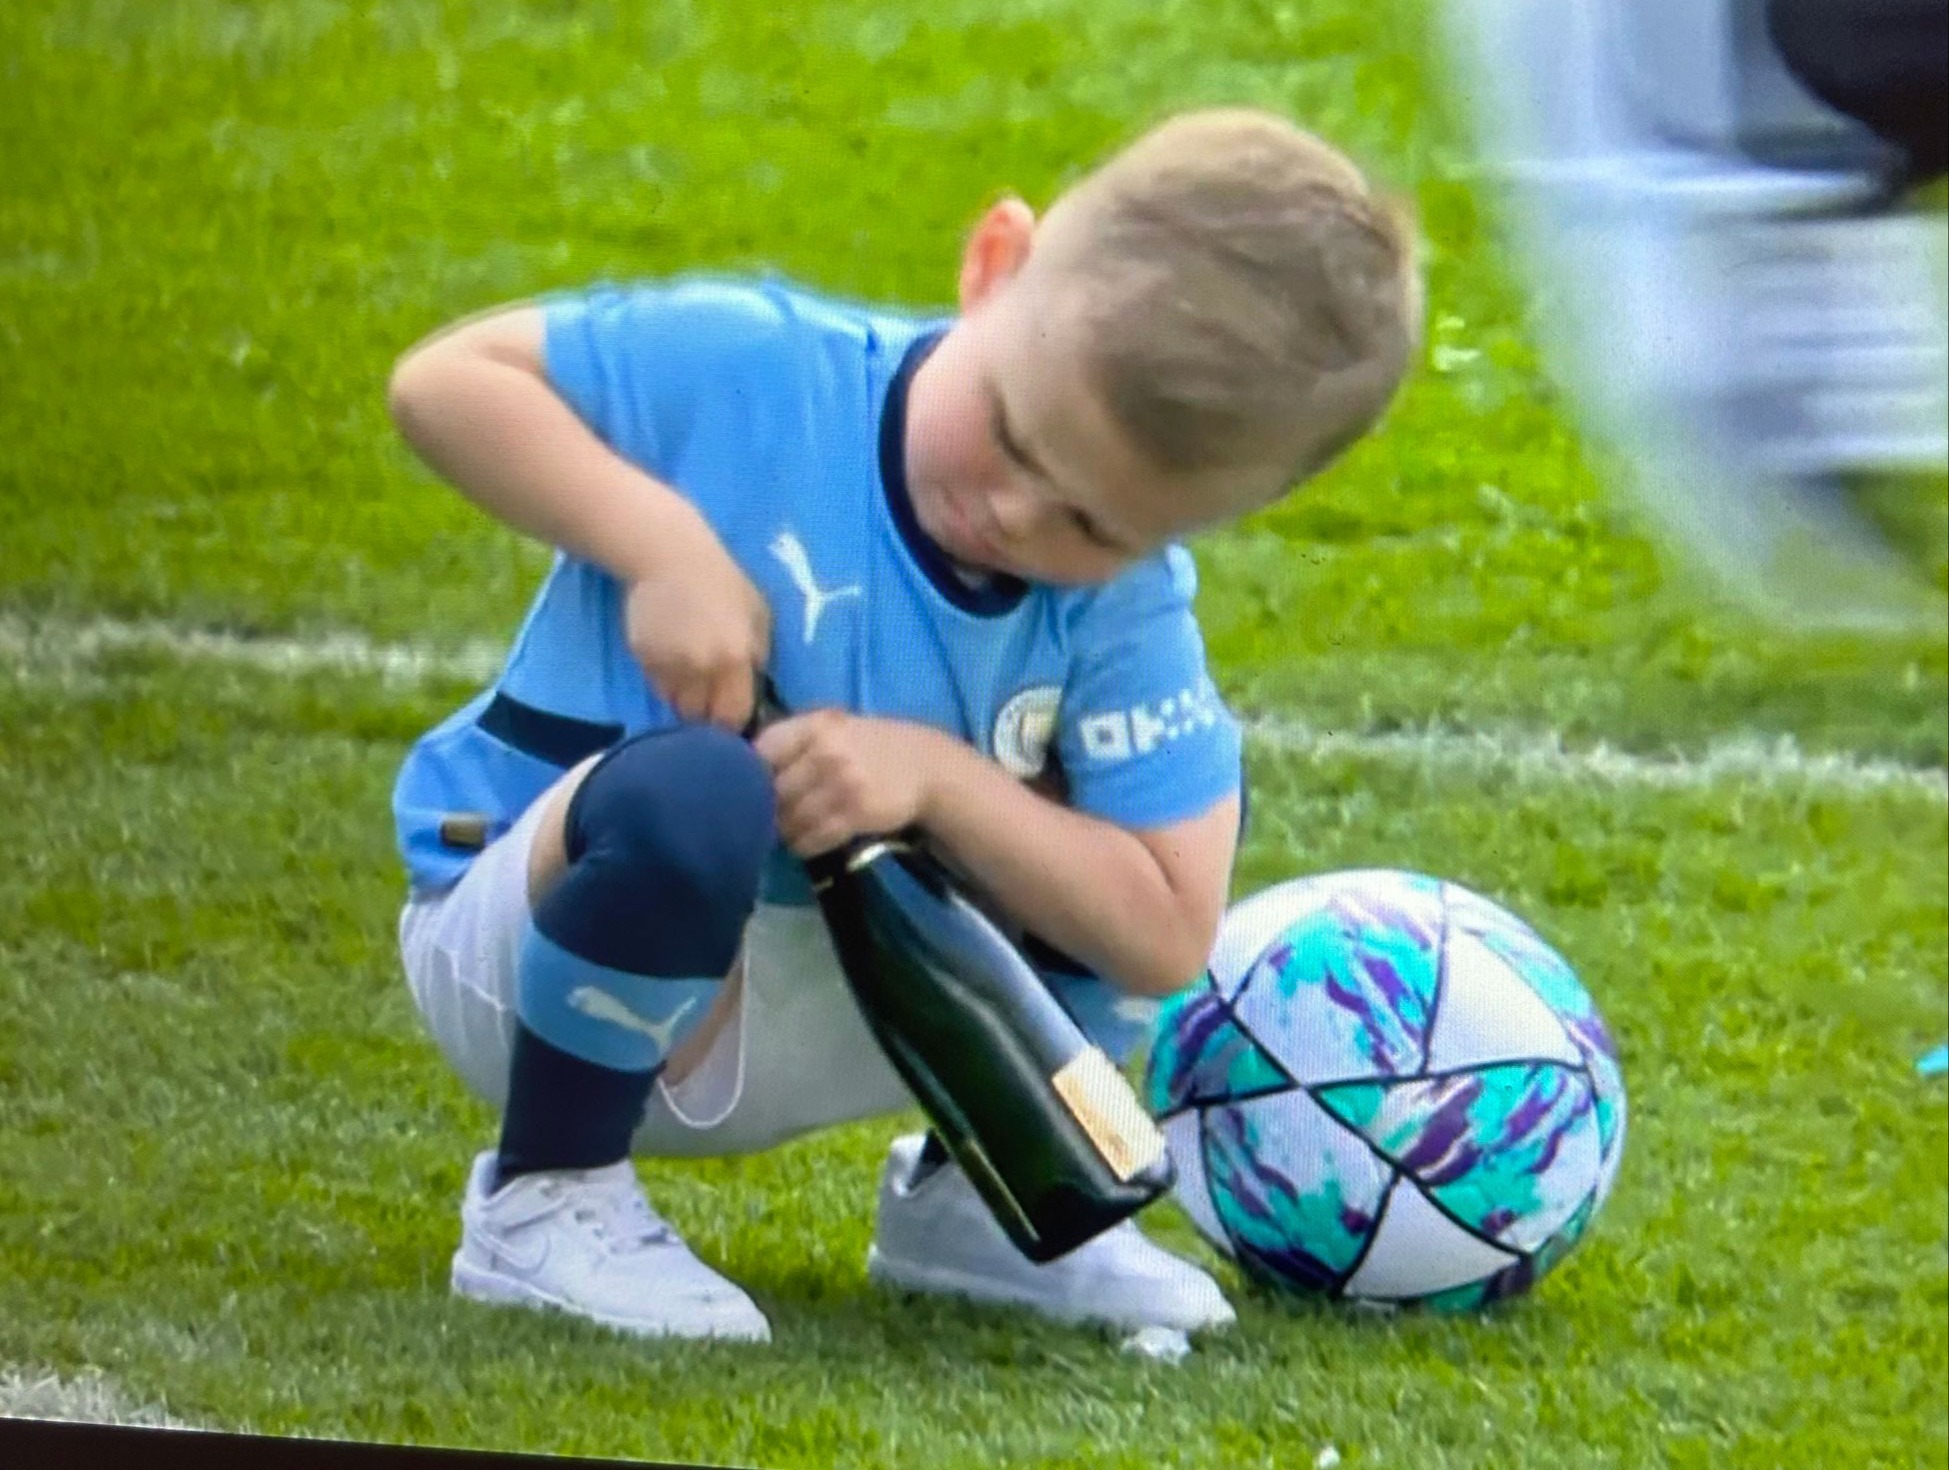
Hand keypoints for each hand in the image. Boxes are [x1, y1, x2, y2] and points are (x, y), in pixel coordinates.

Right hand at [623, 521, 770, 729]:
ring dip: (683, 697)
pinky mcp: (642, 657)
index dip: (731, 720)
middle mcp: (700, 669)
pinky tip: (672, 654)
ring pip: (674, 703)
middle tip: (710, 696)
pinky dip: (664, 678)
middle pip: (699, 717)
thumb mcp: (759, 615)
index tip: (731, 712)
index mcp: (734, 659)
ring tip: (690, 674)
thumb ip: (759, 656)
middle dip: (705, 712)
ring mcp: (667, 665)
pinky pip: (656, 684)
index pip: (731, 717)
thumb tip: (756, 690)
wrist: (669, 556)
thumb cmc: (723, 582)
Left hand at [753, 710, 957, 857]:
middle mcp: (826, 752)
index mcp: (814, 725)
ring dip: (782, 831)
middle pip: (772, 791)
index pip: (760, 752)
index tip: (743, 788)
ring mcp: (842, 785)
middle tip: (762, 817)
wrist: (925, 765)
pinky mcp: (856, 814)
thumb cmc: (868, 744)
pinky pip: (812, 838)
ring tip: (785, 831)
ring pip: (789, 819)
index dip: (745, 775)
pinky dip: (803, 844)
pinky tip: (805, 841)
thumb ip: (790, 741)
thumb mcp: (831, 727)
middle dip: (763, 809)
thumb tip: (738, 768)